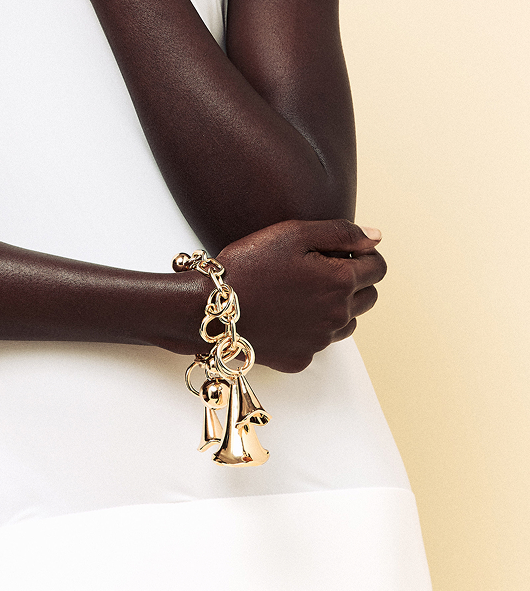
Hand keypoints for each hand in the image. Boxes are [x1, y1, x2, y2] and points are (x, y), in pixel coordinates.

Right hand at [212, 219, 386, 372]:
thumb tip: (376, 236)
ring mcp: (321, 341)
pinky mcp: (303, 358)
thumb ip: (340, 232)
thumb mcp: (293, 233)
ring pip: (349, 321)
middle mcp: (338, 316)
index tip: (339, 249)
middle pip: (369, 296)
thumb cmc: (249, 264)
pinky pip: (321, 341)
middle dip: (354, 279)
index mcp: (340, 282)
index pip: (378, 268)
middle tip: (318, 267)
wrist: (211, 307)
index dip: (363, 253)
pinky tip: (286, 312)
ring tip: (301, 290)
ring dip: (337, 305)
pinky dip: (312, 327)